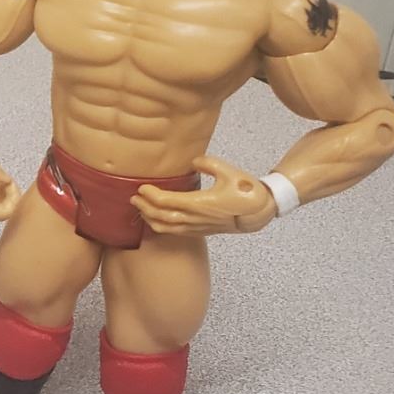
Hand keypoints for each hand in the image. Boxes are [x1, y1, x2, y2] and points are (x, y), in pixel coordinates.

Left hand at [131, 154, 275, 235]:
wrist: (259, 214)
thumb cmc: (246, 192)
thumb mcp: (230, 172)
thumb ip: (209, 164)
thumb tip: (194, 161)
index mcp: (199, 203)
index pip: (166, 202)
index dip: (150, 195)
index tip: (141, 186)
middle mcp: (194, 218)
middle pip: (160, 216)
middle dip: (144, 207)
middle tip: (134, 196)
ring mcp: (196, 227)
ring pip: (165, 227)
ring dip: (149, 218)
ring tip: (140, 208)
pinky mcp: (200, 231)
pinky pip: (174, 232)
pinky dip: (160, 226)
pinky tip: (155, 219)